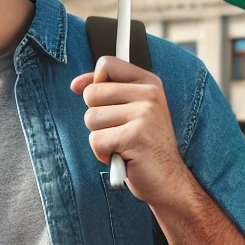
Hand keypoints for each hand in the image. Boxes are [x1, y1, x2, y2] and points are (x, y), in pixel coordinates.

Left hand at [70, 56, 189, 206]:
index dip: (93, 82)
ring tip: (122, 145)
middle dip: (97, 118)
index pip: (107, 64)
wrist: (168, 181)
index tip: (99, 101)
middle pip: (92, 93)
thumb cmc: (145, 146)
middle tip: (119, 131)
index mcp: (149, 82)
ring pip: (91, 118)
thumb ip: (107, 91)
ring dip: (100, 138)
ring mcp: (145, 114)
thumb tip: (76, 85)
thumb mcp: (132, 110)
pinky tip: (123, 156)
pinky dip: (103, 154)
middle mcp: (150, 94)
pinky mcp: (135, 136)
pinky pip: (96, 140)